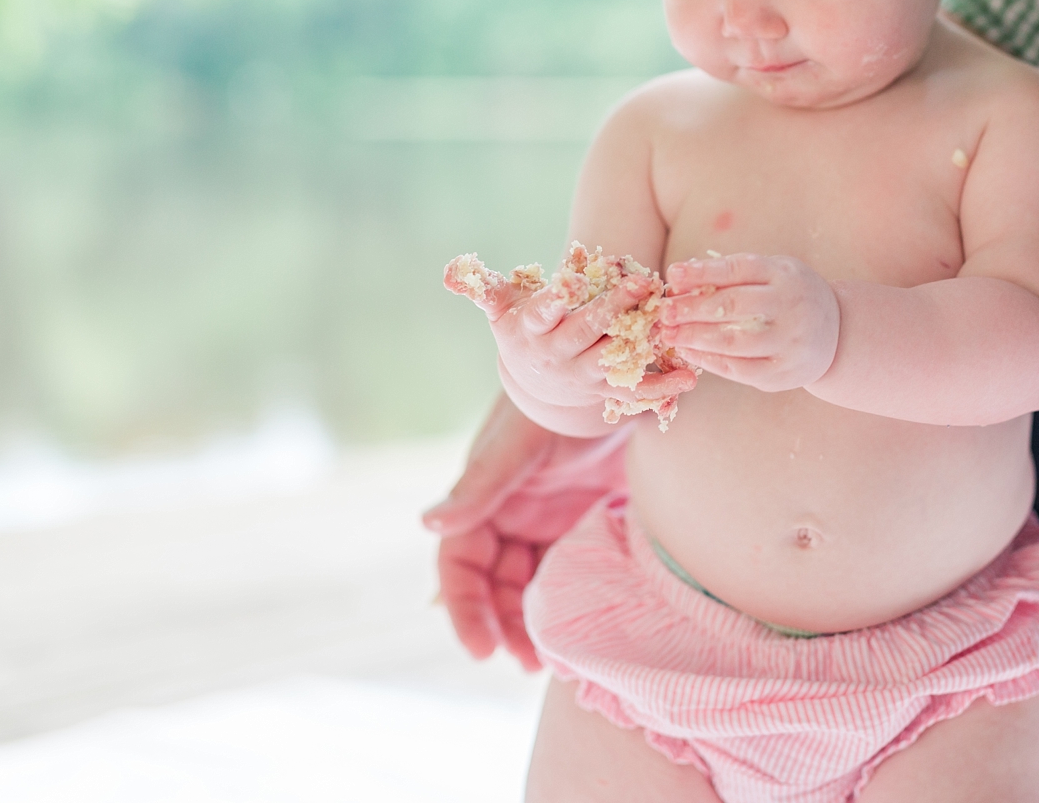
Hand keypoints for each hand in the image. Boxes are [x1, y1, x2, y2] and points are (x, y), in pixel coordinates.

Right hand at [421, 393, 626, 669]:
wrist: (609, 373)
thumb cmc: (553, 398)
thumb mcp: (516, 444)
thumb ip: (479, 487)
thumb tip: (428, 525)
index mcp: (482, 499)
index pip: (460, 567)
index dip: (464, 609)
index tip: (481, 650)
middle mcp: (509, 515)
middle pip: (495, 586)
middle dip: (504, 627)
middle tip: (527, 664)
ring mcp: (546, 519)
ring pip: (531, 586)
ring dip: (534, 622)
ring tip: (551, 660)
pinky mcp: (584, 518)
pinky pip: (569, 570)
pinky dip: (569, 600)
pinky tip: (583, 625)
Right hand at [466, 271, 692, 423]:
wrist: (535, 380)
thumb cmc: (521, 324)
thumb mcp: (501, 305)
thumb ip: (481, 286)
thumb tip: (452, 268)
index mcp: (532, 330)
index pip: (543, 312)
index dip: (558, 297)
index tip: (576, 279)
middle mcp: (557, 356)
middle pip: (586, 333)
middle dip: (613, 309)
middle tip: (642, 284)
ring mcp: (583, 376)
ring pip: (614, 361)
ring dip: (642, 345)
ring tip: (668, 327)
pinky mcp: (608, 391)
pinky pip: (636, 391)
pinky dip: (663, 388)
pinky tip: (689, 378)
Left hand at [659, 253, 840, 391]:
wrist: (836, 334)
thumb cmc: (788, 296)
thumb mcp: (772, 274)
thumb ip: (732, 274)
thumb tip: (679, 276)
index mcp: (785, 274)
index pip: (739, 269)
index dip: (703, 272)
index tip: (673, 274)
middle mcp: (791, 306)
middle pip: (734, 305)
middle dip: (692, 308)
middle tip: (665, 311)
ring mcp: (790, 342)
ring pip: (734, 340)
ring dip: (695, 337)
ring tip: (670, 334)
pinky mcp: (783, 373)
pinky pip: (739, 368)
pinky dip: (709, 360)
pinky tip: (689, 352)